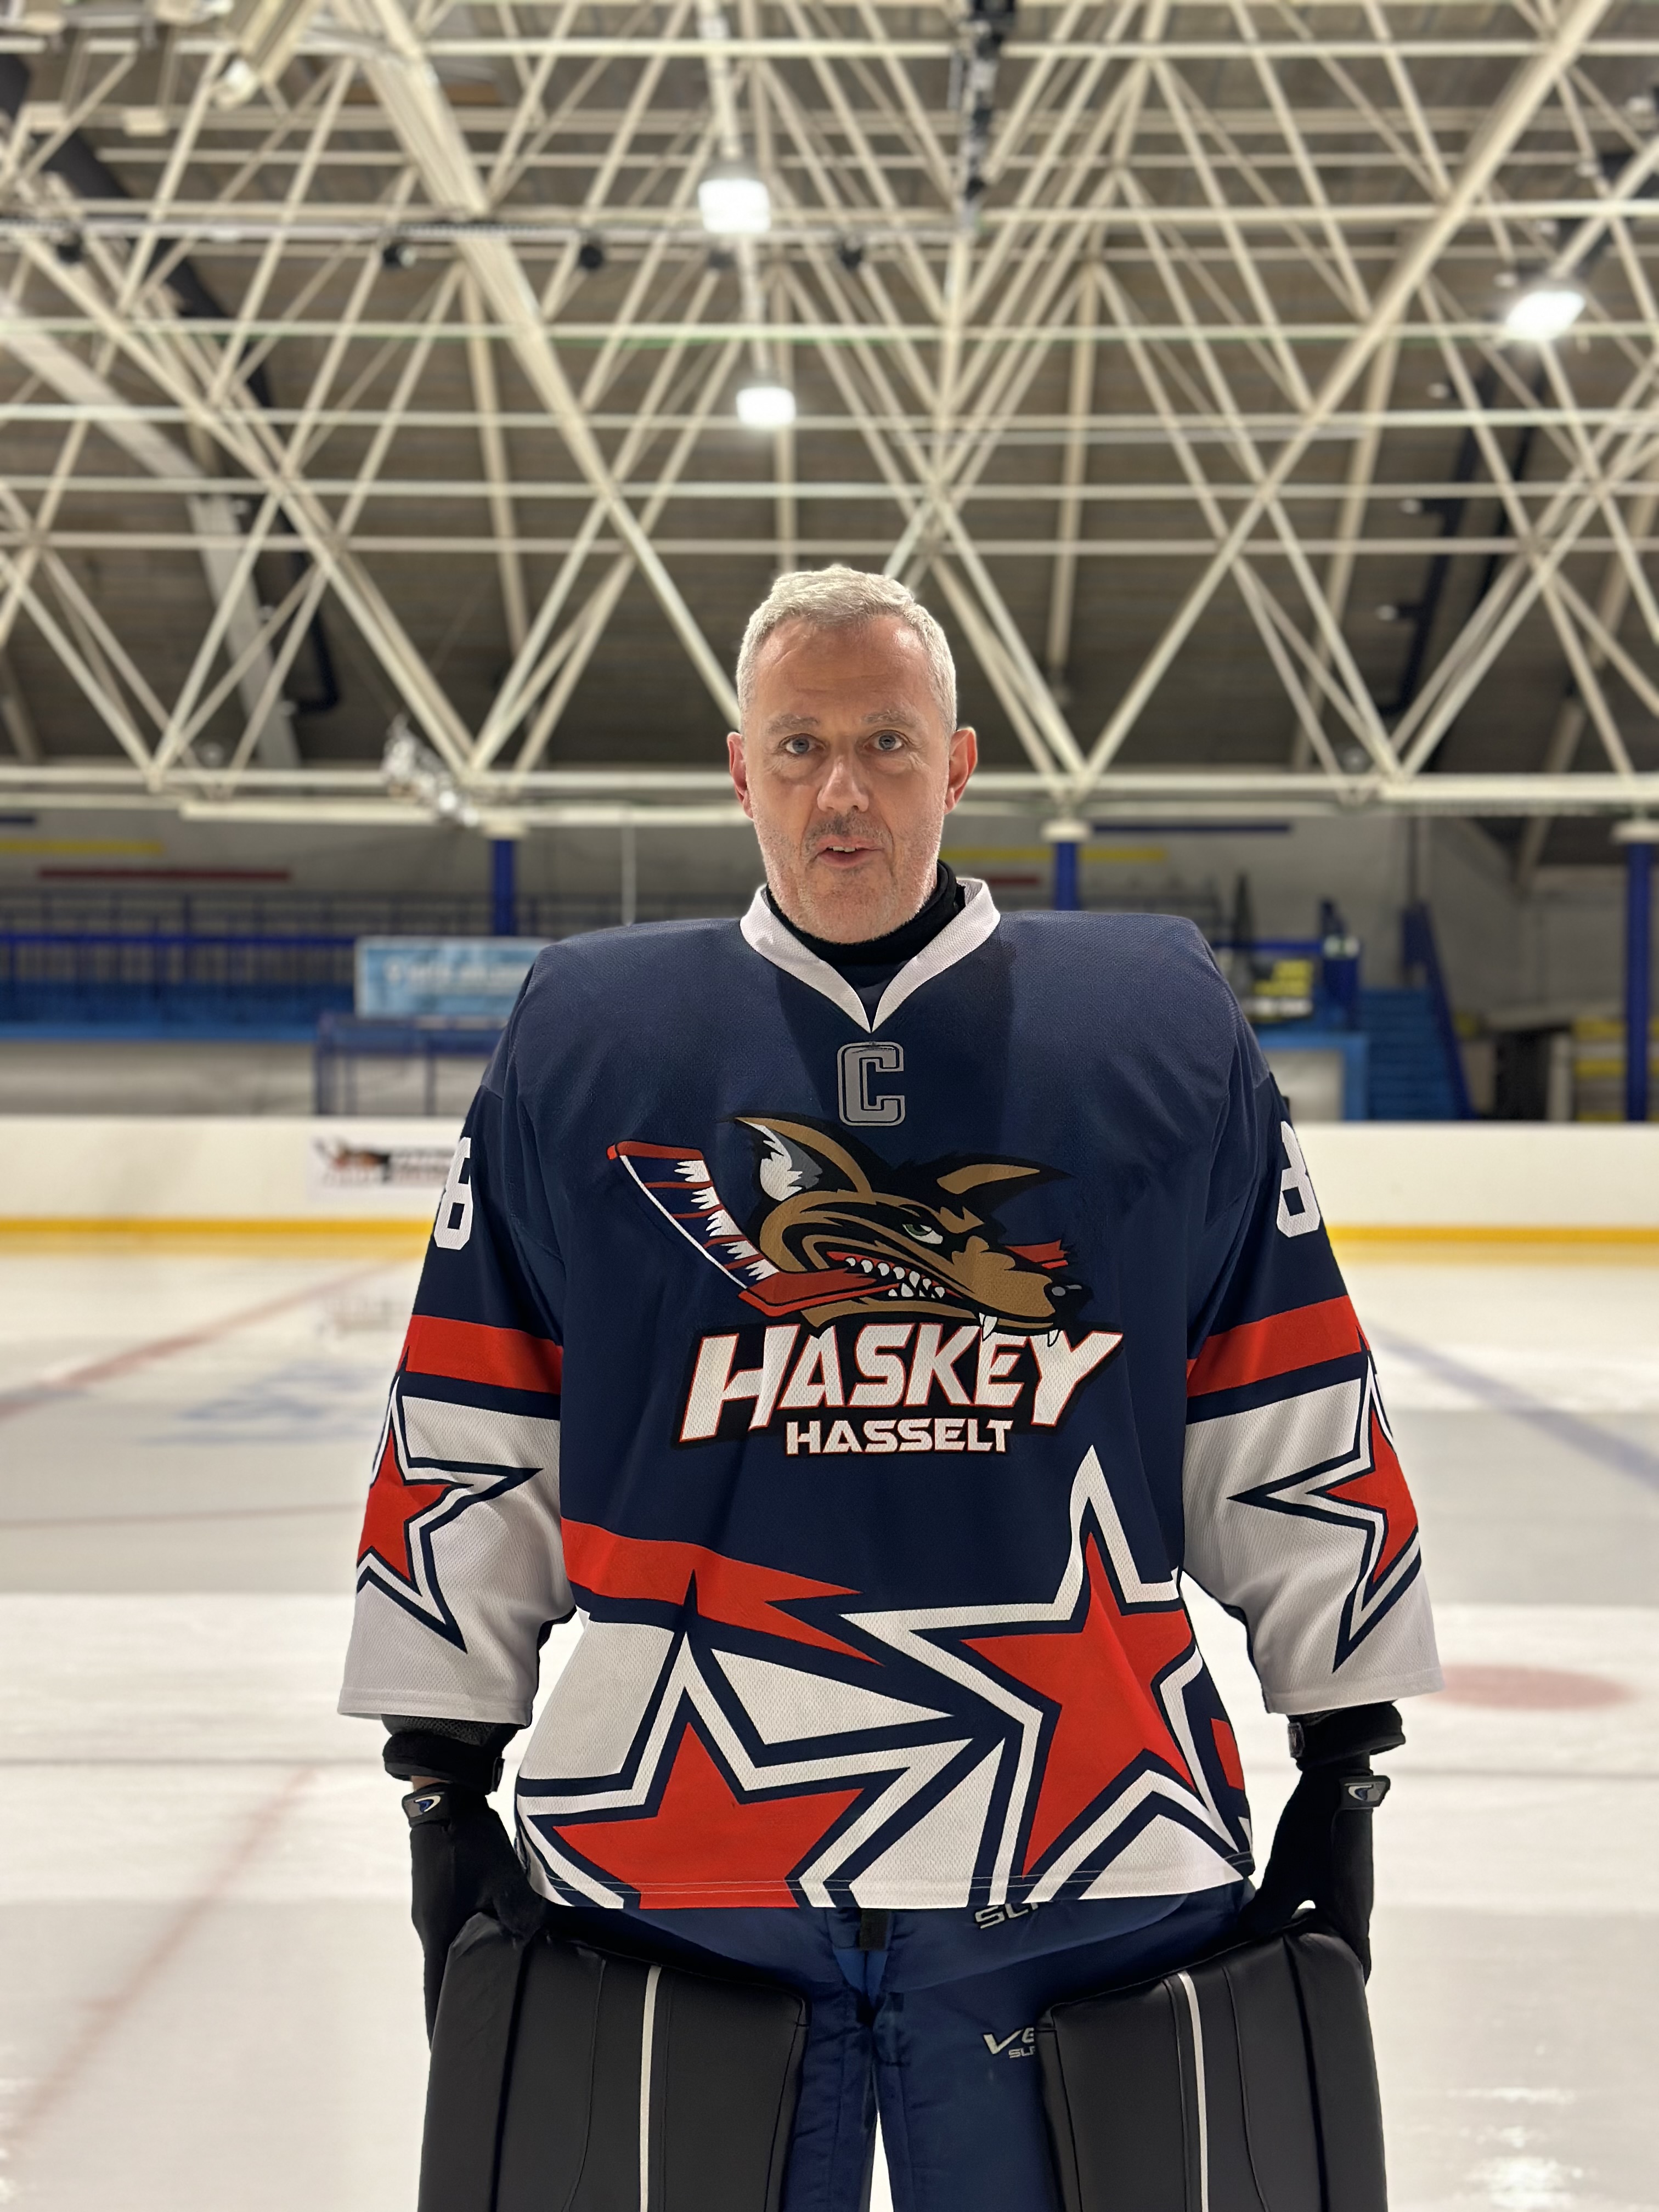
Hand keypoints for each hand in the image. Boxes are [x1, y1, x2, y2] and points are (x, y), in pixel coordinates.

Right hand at [404, 1783, 550, 2036]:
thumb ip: (516, 1910)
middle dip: (460, 2002)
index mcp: (438, 1932)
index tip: (449, 2057)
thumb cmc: (466, 1840)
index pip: (437, 1995)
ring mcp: (434, 1910)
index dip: (443, 2026)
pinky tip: (494, 1943)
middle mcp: (431, 1927)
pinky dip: (471, 1943)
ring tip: (493, 1990)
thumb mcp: (498, 1876)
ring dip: (468, 1969)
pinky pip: (457, 1929)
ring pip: (453, 1951)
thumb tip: (530, 1938)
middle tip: (481, 2027)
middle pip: (442, 1977)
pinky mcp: (442, 1895)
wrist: (444, 1799)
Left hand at [1237, 1764, 1389, 1974]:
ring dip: (1309, 1930)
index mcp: (1352, 1918)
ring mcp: (1352, 1884)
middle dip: (1318, 1960)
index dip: (1341, 1988)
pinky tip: (1282, 1902)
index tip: (1320, 1999)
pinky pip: (1327, 1898)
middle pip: (1343, 1946)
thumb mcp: (1285, 1877)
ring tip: (1277, 1937)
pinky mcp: (1343, 1865)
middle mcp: (1358, 1905)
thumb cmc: (1317, 1832)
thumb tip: (1248, 1939)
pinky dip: (1307, 1907)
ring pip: (1331, 1920)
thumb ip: (1269, 1915)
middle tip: (1287, 1970)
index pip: (1358, 1968)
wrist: (1337, 1780)